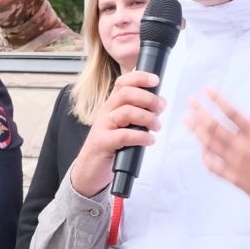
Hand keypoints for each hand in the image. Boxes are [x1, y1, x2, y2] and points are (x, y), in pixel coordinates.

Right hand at [70, 71, 165, 196]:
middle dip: (148, 99)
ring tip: (156, 127)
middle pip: (126, 94)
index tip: (156, 81)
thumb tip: (160, 102)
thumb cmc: (110, 147)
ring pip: (126, 112)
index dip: (139, 78)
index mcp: (111, 105)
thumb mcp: (124, 126)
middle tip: (160, 109)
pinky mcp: (102, 143)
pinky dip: (141, 136)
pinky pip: (124, 135)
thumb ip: (139, 113)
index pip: (123, 83)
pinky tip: (149, 140)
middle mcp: (105, 112)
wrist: (89, 170)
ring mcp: (102, 127)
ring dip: (148, 118)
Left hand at [185, 88, 249, 222]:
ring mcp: (236, 166)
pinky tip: (201, 149)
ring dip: (197, 131)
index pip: (232, 114)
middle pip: (215, 128)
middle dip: (200, 113)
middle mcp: (242, 149)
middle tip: (191, 102)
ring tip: (188, 120)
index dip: (217, 100)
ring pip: (211, 145)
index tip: (207, 90)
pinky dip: (205, 157)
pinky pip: (214, 167)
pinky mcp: (235, 180)